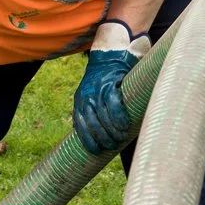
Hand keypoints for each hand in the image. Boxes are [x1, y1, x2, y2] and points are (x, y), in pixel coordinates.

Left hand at [73, 20, 150, 154]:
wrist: (110, 53)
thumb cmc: (105, 78)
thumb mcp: (93, 93)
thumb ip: (95, 109)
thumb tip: (102, 132)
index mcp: (79, 100)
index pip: (80, 125)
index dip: (87, 140)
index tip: (96, 151)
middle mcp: (86, 96)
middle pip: (92, 123)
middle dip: (101, 138)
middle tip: (112, 146)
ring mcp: (97, 90)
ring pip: (102, 116)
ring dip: (111, 131)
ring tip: (120, 139)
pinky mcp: (109, 83)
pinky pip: (113, 104)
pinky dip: (119, 117)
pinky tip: (125, 126)